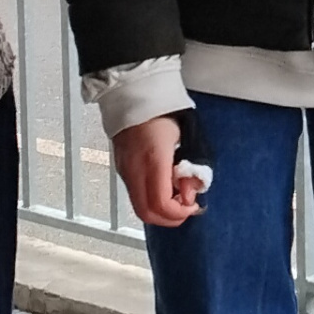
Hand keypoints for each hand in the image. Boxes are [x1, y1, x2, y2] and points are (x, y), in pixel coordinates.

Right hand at [113, 112, 208, 227]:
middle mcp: (135, 169)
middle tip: (185, 209)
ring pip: (139, 206)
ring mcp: (124, 170)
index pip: (161, 204)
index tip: (193, 206)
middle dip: (169, 218)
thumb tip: (191, 193)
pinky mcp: (121, 169)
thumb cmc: (162, 112)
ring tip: (177, 197)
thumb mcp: (187, 137)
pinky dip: (151, 199)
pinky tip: (164, 187)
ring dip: (160, 210)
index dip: (179, 213)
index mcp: (153, 159)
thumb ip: (192, 167)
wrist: (133, 94)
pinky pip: (135, 194)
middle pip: (146, 213)